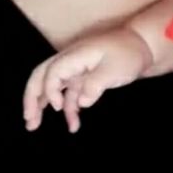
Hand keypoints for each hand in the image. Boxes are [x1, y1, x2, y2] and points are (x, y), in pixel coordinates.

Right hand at [23, 27, 152, 132]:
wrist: (144, 46)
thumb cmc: (129, 54)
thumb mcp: (114, 69)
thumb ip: (95, 85)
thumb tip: (81, 102)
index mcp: (76, 55)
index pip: (52, 72)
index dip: (49, 91)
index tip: (58, 108)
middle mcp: (72, 60)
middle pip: (41, 75)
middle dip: (31, 97)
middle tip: (28, 120)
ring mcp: (77, 68)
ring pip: (52, 86)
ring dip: (42, 105)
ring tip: (34, 126)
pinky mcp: (85, 77)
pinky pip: (70, 93)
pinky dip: (69, 109)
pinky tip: (73, 125)